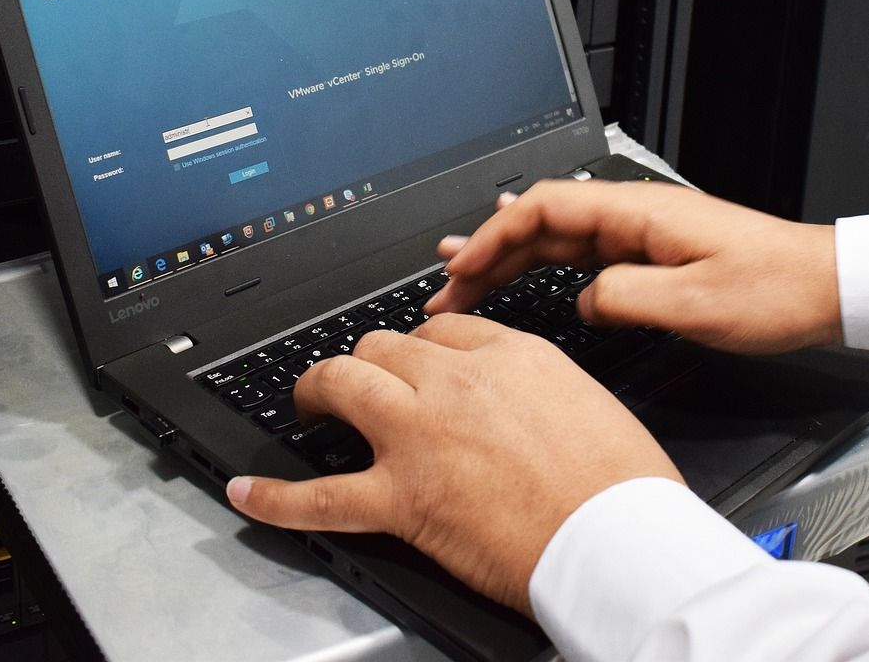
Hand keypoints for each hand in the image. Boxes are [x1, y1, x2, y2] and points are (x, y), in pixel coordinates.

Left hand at [225, 314, 679, 615]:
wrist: (620, 537)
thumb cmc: (622, 484)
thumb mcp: (588, 400)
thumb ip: (537, 388)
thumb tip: (517, 399)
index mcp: (511, 354)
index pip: (445, 331)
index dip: (423, 350)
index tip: (417, 365)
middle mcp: (458, 381)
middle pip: (387, 347)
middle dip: (368, 362)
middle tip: (361, 385)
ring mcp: (421, 435)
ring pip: (344, 384)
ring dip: (319, 391)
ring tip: (311, 406)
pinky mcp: (401, 498)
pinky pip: (319, 495)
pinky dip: (275, 496)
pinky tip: (247, 491)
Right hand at [424, 180, 842, 354]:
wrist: (825, 288)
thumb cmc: (775, 290)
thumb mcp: (695, 305)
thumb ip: (626, 299)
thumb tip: (583, 301)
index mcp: (639, 213)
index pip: (544, 207)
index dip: (492, 236)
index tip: (459, 269)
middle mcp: (635, 214)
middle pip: (541, 220)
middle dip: (486, 252)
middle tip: (445, 288)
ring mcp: (643, 233)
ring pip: (558, 238)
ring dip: (509, 259)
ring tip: (463, 279)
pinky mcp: (654, 255)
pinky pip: (583, 253)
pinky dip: (544, 264)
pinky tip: (525, 272)